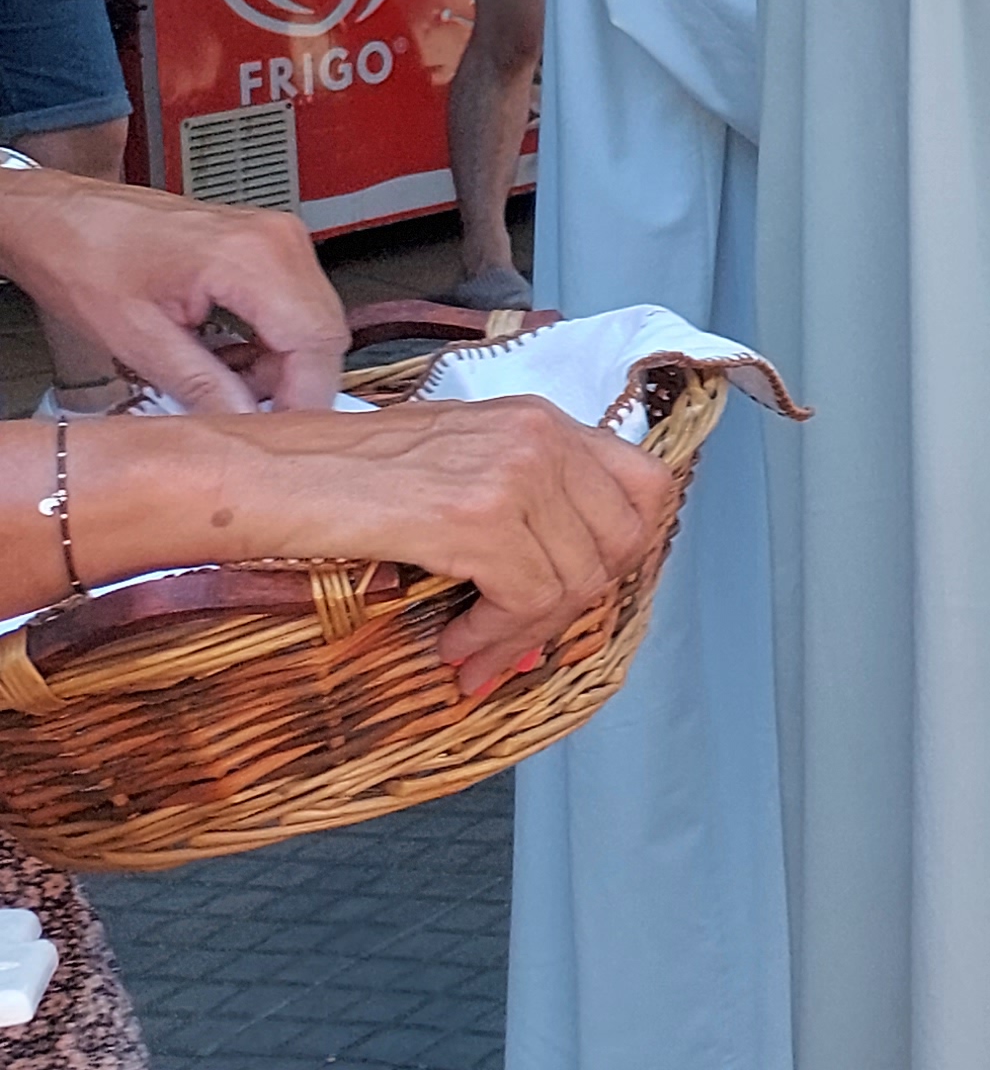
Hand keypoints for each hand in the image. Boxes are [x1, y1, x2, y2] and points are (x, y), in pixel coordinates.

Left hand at [0, 173, 345, 409]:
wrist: (61, 217)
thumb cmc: (83, 255)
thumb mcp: (136, 338)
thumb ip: (202, 387)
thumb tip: (245, 426)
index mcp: (251, 257)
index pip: (315, 343)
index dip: (305, 398)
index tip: (283, 436)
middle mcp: (277, 241)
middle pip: (324, 334)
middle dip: (292, 385)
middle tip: (251, 420)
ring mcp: (277, 240)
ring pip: (313, 324)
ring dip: (280, 368)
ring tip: (226, 388)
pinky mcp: (268, 247)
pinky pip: (295, 307)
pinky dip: (270, 344)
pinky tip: (230, 359)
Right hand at [244, 399, 676, 695]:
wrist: (263, 474)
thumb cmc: (341, 477)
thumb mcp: (455, 468)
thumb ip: (519, 506)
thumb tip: (564, 589)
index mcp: (539, 418)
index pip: (644, 484)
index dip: (624, 547)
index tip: (581, 589)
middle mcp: (539, 435)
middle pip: (621, 539)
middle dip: (577, 602)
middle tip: (520, 635)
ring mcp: (514, 473)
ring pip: (576, 579)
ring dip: (527, 632)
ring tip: (474, 651)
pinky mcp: (478, 518)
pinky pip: (528, 599)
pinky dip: (498, 636)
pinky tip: (456, 643)